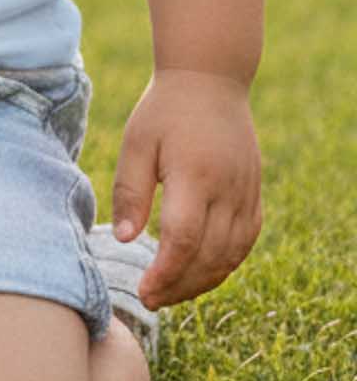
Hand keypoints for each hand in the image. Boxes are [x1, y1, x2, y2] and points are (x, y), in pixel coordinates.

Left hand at [110, 68, 262, 306]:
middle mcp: (228, 191)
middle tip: (151, 300)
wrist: (209, 81)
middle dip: (180, 286)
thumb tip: (126, 239)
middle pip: (209, 256)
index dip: (165, 273)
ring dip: (203, 281)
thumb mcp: (136, 142)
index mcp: (195, 177)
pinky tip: (201, 272)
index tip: (144, 292)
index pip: (184, 240)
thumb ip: (131, 190)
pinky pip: (245, 242)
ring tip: (171, 292)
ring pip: (232, 256)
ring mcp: (247, 194)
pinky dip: (225, 264)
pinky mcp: (254, 195)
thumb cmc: (164, 111)